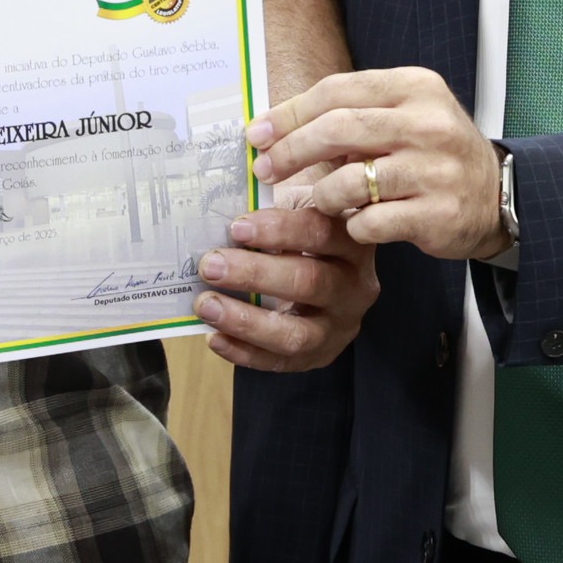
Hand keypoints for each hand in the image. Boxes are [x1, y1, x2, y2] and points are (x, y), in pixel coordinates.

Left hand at [197, 205, 378, 372]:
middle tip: (211, 265)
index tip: (236, 227)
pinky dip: (244, 352)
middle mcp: (355, 286)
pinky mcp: (320, 356)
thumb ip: (276, 201)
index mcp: (353, 240)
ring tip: (206, 304)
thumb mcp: (299, 202)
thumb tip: (226, 201)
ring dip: (246, 320)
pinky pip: (281, 362)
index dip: (279, 230)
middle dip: (254, 274)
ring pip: (297, 333)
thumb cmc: (302, 228)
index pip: (322, 233)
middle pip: (310, 282)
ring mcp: (340, 327)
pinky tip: (214, 337)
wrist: (327, 264)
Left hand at [251, 69, 506, 262]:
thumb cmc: (434, 154)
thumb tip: (275, 127)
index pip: (337, 90)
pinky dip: (353, 225)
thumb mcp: (404, 116)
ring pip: (350, 179)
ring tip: (321, 201)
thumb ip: (351, 115)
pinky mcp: (438, 213)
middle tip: (265, 168)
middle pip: (338, 128)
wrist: (497, 195)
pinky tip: (358, 223)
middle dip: (292, 150)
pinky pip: (370, 222)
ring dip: (322, 195)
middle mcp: (429, 123)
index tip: (258, 133)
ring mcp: (436, 169)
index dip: (290, 113)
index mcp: (415, 87)